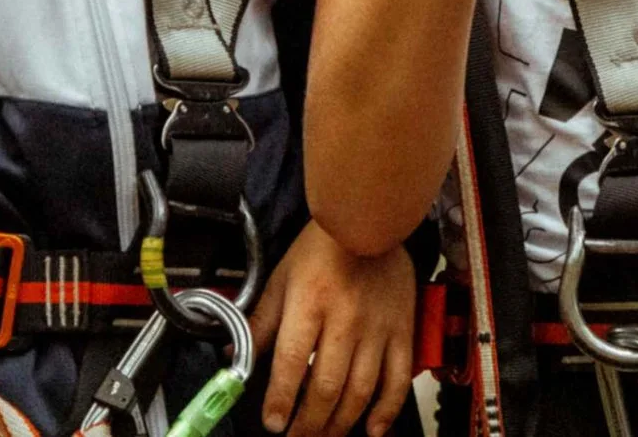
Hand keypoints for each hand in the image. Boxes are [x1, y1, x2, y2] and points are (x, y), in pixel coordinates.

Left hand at [250, 223, 416, 436]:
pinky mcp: (402, 332)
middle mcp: (345, 320)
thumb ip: (260, 321)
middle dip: (309, 422)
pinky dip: (387, 410)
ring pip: (360, 390)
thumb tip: (235, 356)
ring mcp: (377, 329)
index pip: (292, 361)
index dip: (282, 398)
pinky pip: (398, 379)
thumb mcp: (281, 279)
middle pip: (326, 385)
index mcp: (310, 303)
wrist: (369, 222)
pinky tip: (372, 429)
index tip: (273, 423)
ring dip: (341, 423)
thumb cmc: (319, 250)